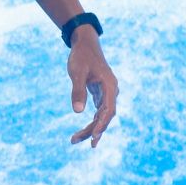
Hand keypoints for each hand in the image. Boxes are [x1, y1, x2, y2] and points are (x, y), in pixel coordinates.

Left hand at [67, 32, 117, 147]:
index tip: (93, 137)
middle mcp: (111, 91)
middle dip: (92, 130)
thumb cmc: (81, 56)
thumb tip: (78, 112)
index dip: (101, 125)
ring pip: (101, 116)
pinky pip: (98, 111)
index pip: (108, 110)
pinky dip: (91, 121)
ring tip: (74, 140)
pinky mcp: (100, 94)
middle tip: (75, 140)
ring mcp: (106, 93)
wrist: (85, 43)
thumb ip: (78, 91)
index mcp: (109, 86)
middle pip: (105, 116)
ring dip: (90, 128)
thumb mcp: (77, 73)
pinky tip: (84, 132)